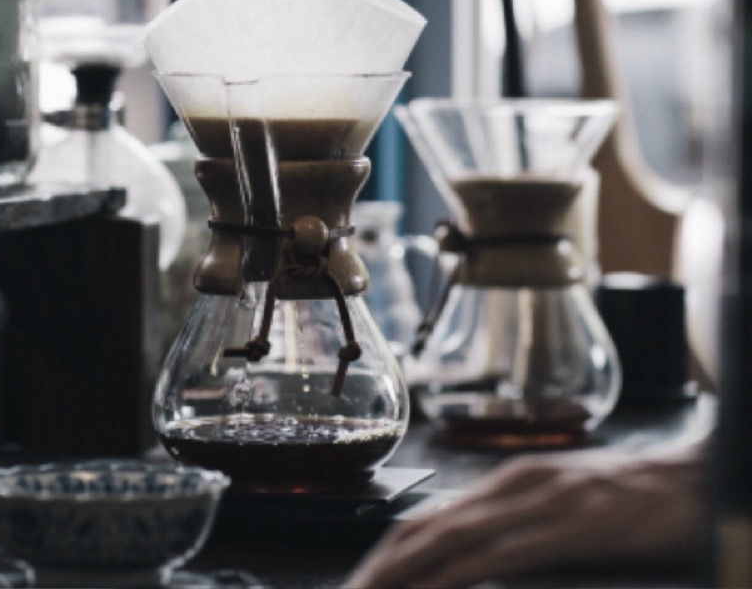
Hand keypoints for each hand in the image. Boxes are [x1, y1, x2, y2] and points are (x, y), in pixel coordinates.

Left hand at [345, 442, 705, 588]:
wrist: (694, 477)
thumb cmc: (633, 500)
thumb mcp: (561, 507)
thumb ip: (517, 526)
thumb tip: (473, 557)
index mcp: (506, 483)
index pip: (426, 519)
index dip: (386, 552)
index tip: (361, 583)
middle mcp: (510, 485)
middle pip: (423, 528)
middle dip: (379, 568)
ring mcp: (536, 502)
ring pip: (447, 539)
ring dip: (401, 574)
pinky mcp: (566, 525)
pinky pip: (494, 555)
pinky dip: (451, 576)